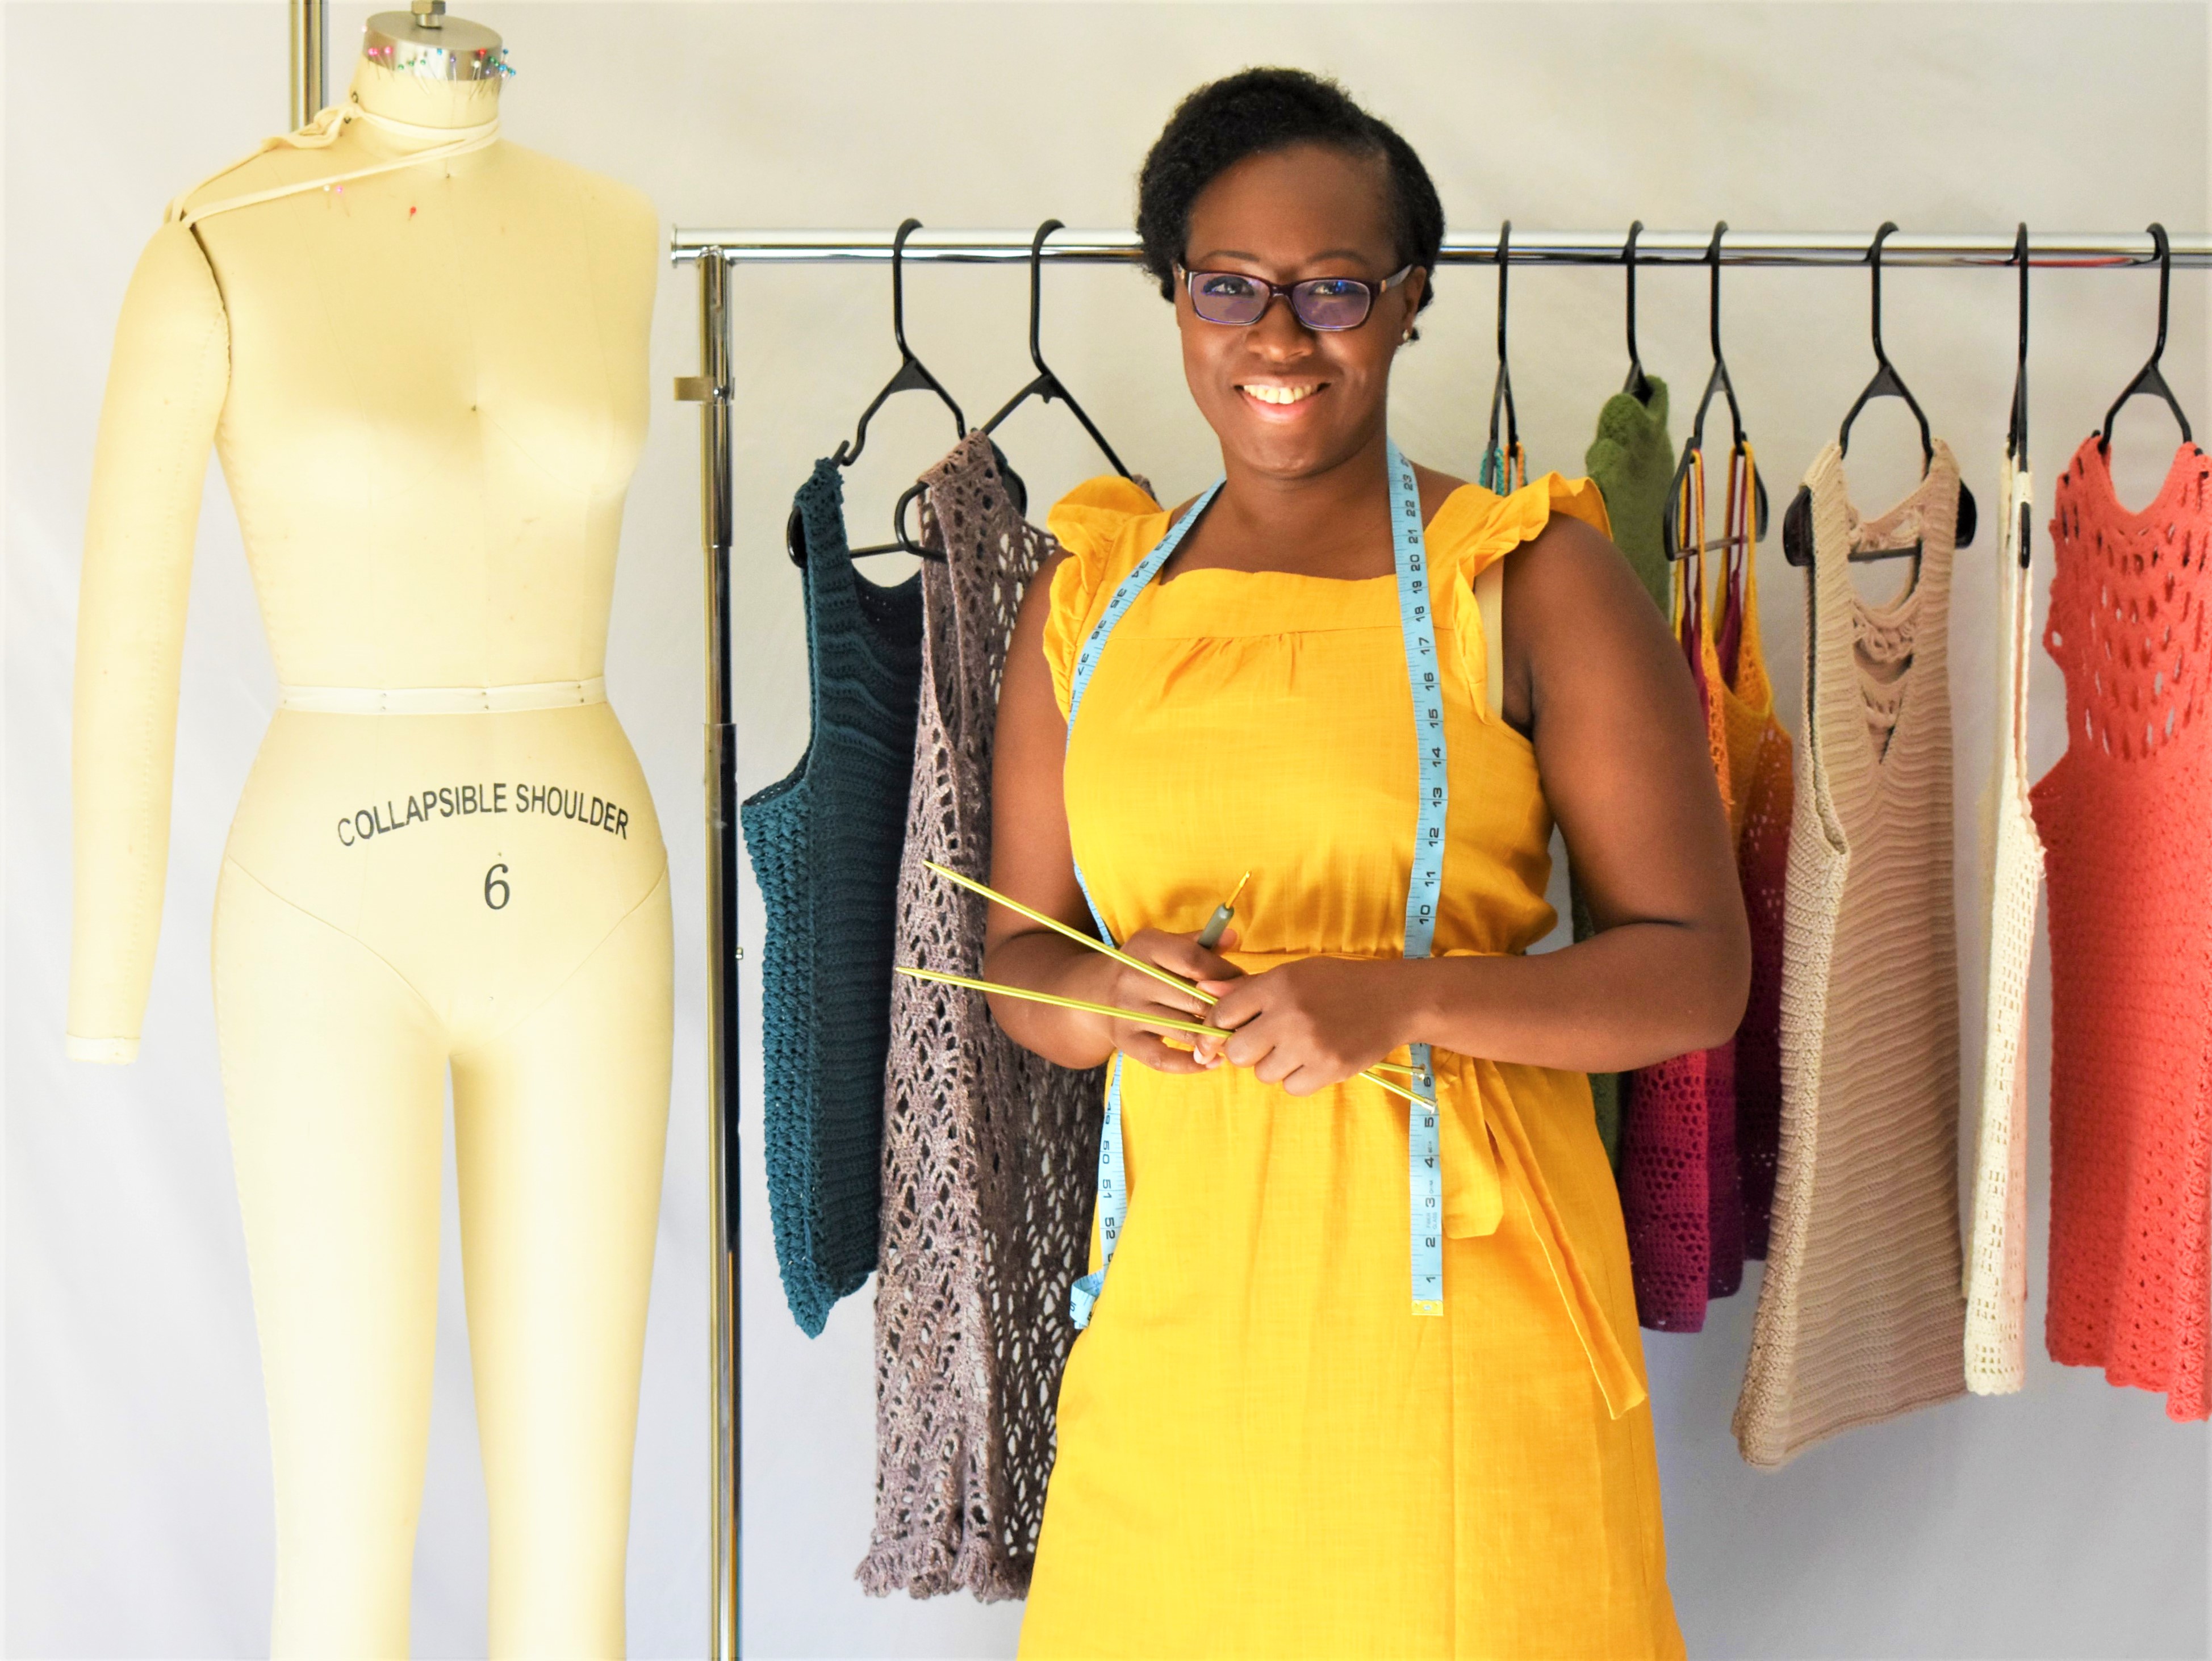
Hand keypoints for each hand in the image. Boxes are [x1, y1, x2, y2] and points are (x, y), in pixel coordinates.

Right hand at [1096, 926, 1243, 1075]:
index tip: (1244, 982)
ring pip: (1183, 1030)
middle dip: (1225, 1008)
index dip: (1225, 973)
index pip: (1193, 960)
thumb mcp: (1164, 945)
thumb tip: (1233, 936)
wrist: (1096, 993)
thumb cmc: (1144, 966)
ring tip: (1236, 1037)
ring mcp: (1127, 1012)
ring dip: (1214, 1037)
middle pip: (1192, 997)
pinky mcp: (1125, 1041)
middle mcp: (1132, 978)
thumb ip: (1199, 943)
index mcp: (1146, 947)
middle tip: (1246, 1015)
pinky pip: (1163, 1059)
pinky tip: (1213, 1062)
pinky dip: (1191, 1064)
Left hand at [1196, 957, 1412, 1095]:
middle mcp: (1289, 1015)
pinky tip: (1313, 1060)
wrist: (1393, 1000)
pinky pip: (1291, 1088)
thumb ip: (1248, 987)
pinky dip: (1298, 1078)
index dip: (1218, 1027)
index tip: (1226, 1031)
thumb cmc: (1338, 983)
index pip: (1223, 1014)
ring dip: (1274, 1065)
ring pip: (1263, 1073)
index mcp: (1277, 985)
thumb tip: (1204, 991)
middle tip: (1264, 1042)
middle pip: (1236, 1052)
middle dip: (1244, 1050)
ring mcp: (1310, 1045)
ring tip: (1297, 1047)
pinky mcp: (1329, 1069)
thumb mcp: (1294, 974)